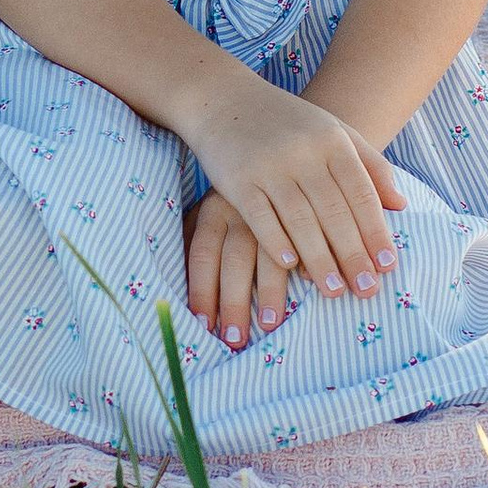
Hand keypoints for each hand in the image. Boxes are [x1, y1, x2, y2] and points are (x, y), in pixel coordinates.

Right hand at [181, 71, 405, 303]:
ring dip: (319, 260)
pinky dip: (277, 242)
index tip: (388, 265)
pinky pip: (260, 217)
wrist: (224, 100)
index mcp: (332, 140)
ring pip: (300, 220)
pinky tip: (291, 267)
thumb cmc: (288, 123)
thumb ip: (370, 165)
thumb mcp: (334, 131)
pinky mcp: (237, 179)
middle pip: (334, 212)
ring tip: (335, 291)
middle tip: (367, 290)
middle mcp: (303, 152)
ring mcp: (269, 165)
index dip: (376, 231)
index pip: (361, 193)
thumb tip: (401, 205)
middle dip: (353, 254)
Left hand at [185, 188, 294, 348]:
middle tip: (234, 339)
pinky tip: (309, 285)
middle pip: (235, 261)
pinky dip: (307, 263)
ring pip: (272, 254)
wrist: (267, 149)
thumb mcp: (207, 211)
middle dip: (234, 302)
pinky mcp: (302, 206)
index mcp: (213, 211)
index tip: (203, 326)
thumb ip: (195, 241)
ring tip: (269, 324)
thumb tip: (179, 287)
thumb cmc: (232, 196)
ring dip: (271, 291)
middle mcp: (242, 211)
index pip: (203, 255)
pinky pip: (306, 239)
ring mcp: (274, 210)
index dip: (202, 292)